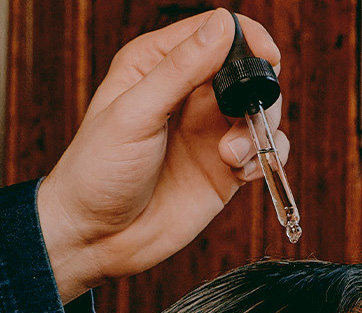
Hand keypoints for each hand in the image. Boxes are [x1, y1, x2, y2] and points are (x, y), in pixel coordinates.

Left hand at [38, 9, 289, 300]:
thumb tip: (224, 26)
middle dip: (259, 91)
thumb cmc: (97, 172)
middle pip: (248, 70)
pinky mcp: (225, 167)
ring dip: (261, 129)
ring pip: (262, 110)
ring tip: (231, 155)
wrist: (95, 238)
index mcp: (157, 64)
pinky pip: (265, 150)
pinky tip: (241, 172)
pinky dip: (266, 158)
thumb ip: (180, 70)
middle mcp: (188, 92)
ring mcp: (209, 130)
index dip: (247, 38)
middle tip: (247, 117)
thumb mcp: (135, 113)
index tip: (266, 57)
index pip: (215, 31)